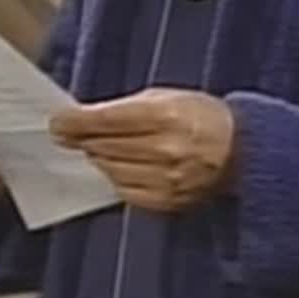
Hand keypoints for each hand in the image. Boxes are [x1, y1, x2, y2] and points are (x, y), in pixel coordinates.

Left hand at [50, 87, 236, 212]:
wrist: (241, 150)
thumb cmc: (202, 116)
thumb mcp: (167, 96)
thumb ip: (126, 107)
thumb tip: (84, 119)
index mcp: (165, 115)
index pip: (105, 121)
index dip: (75, 123)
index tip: (57, 123)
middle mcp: (165, 149)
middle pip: (103, 147)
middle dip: (84, 140)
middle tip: (71, 135)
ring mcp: (166, 179)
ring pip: (111, 170)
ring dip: (100, 158)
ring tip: (102, 148)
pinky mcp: (168, 201)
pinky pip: (125, 192)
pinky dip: (117, 178)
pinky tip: (121, 166)